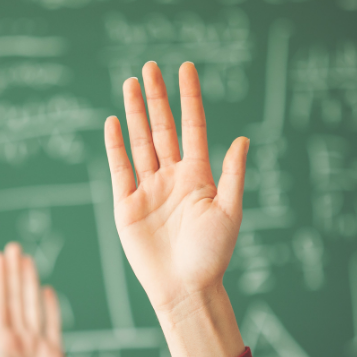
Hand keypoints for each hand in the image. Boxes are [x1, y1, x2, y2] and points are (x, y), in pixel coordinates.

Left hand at [0, 243, 62, 356]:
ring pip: (33, 305)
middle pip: (16, 297)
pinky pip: (52, 324)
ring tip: (27, 260)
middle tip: (12, 247)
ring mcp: (36, 343)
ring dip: (30, 282)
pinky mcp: (54, 353)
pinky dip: (51, 307)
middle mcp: (17, 337)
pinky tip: (46, 290)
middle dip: (14, 272)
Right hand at [104, 61, 246, 356]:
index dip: (189, 98)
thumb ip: (232, 175)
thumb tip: (242, 139)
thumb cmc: (212, 255)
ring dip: (135, 113)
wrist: (184, 289)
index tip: (186, 68)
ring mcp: (148, 189)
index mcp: (198, 176)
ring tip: (130, 83)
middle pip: (162, 129)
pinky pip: (120, 168)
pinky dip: (116, 145)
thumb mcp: (230, 212)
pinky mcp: (126, 205)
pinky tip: (113, 122)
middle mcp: (172, 178)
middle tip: (150, 67)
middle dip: (157, 98)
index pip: (192, 127)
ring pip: (140, 142)